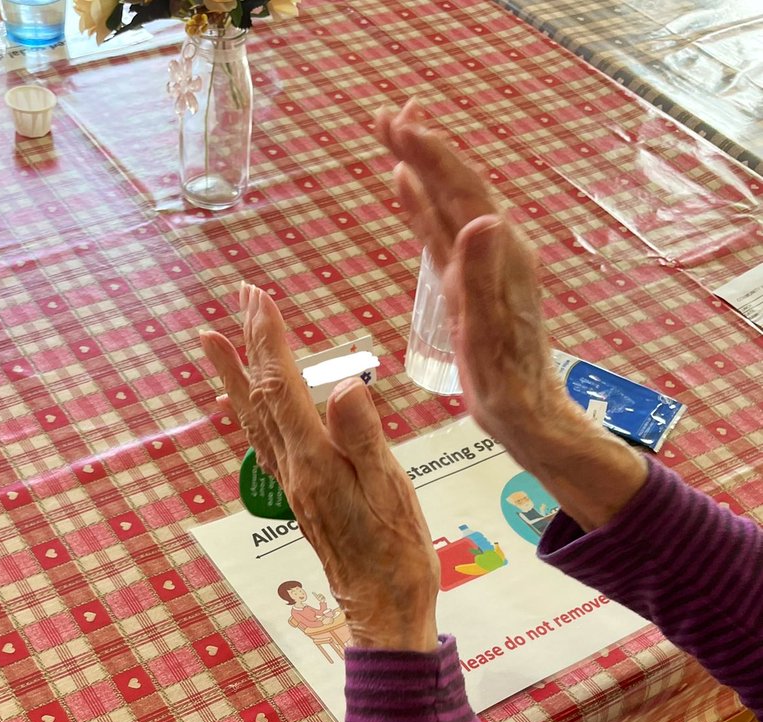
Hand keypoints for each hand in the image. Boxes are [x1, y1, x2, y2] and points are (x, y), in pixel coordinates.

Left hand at [200, 285, 439, 653]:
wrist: (384, 612)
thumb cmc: (397, 556)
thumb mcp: (392, 493)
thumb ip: (365, 439)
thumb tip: (344, 385)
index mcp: (315, 462)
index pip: (282, 388)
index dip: (268, 340)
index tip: (257, 297)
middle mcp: (293, 470)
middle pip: (260, 397)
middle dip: (249, 344)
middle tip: (239, 297)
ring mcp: (293, 486)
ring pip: (255, 419)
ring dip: (237, 375)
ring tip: (216, 341)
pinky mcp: (302, 497)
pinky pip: (265, 442)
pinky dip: (251, 411)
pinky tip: (249, 406)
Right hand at [376, 101, 647, 530]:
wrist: (527, 415)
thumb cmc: (508, 384)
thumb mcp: (492, 335)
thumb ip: (483, 277)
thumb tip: (480, 219)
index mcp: (499, 257)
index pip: (463, 191)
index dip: (432, 156)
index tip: (399, 125)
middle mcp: (493, 252)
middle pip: (455, 186)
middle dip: (422, 148)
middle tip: (385, 116)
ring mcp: (480, 267)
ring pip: (447, 204)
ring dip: (420, 168)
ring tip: (392, 137)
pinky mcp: (467, 285)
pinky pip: (439, 233)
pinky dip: (420, 206)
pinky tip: (404, 191)